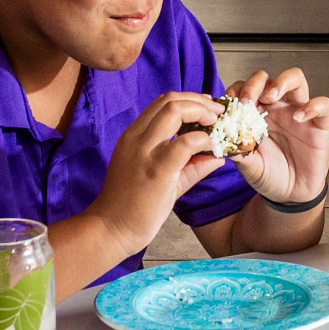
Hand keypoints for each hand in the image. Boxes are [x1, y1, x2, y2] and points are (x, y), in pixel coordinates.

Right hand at [84, 92, 223, 248]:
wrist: (109, 230)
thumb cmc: (131, 206)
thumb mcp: (160, 177)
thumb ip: (189, 164)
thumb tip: (217, 157)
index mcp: (134, 136)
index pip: (162, 102)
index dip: (189, 100)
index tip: (208, 108)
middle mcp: (136, 138)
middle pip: (170, 100)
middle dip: (200, 100)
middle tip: (219, 111)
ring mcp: (144, 151)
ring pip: (174, 110)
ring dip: (202, 111)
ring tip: (217, 123)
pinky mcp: (157, 169)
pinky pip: (185, 143)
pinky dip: (203, 140)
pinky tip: (212, 148)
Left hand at [224, 68, 328, 204]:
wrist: (290, 195)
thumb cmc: (269, 175)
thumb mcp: (248, 165)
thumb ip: (237, 152)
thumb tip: (222, 139)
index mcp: (257, 113)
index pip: (245, 89)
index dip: (236, 91)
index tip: (229, 104)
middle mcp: (277, 108)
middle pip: (267, 79)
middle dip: (254, 84)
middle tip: (247, 99)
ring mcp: (299, 113)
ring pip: (296, 79)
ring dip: (282, 82)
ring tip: (271, 97)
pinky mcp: (319, 124)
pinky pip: (323, 105)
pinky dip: (313, 106)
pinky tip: (299, 118)